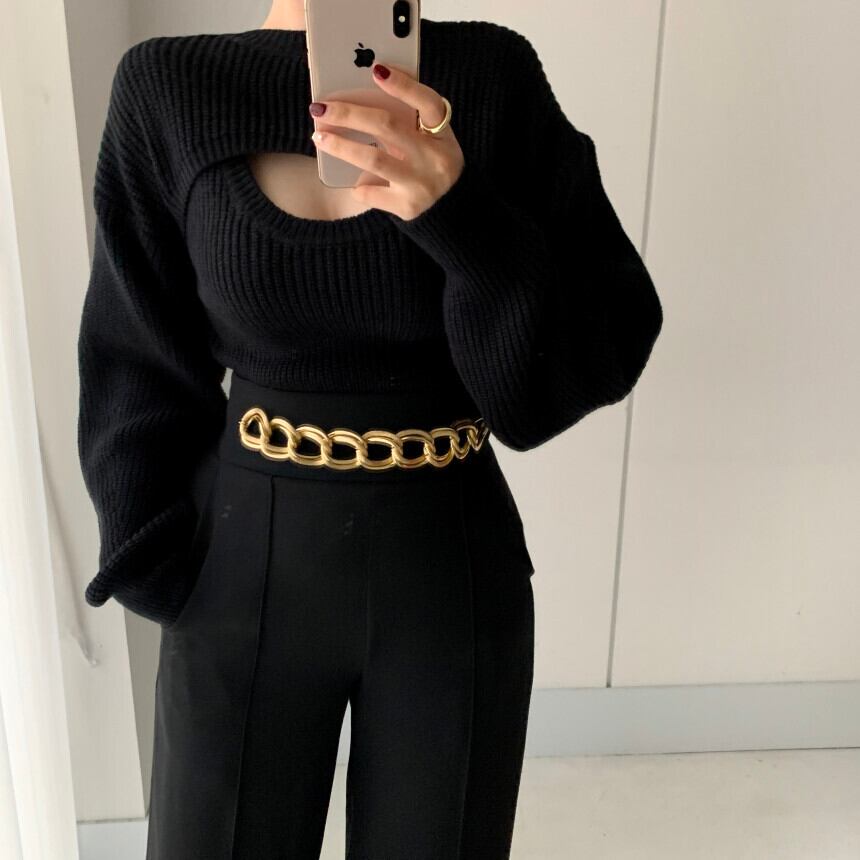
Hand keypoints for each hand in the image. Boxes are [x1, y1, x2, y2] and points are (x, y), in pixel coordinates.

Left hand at [309, 62, 463, 220]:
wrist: (450, 208)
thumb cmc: (430, 162)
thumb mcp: (429, 139)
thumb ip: (406, 119)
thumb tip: (359, 96)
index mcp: (442, 134)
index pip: (428, 103)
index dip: (404, 86)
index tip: (376, 70)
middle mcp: (435, 159)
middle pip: (388, 127)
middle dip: (349, 114)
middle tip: (321, 108)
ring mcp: (421, 184)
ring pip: (374, 160)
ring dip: (342, 146)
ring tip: (319, 137)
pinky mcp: (408, 207)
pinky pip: (372, 193)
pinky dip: (357, 186)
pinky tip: (351, 182)